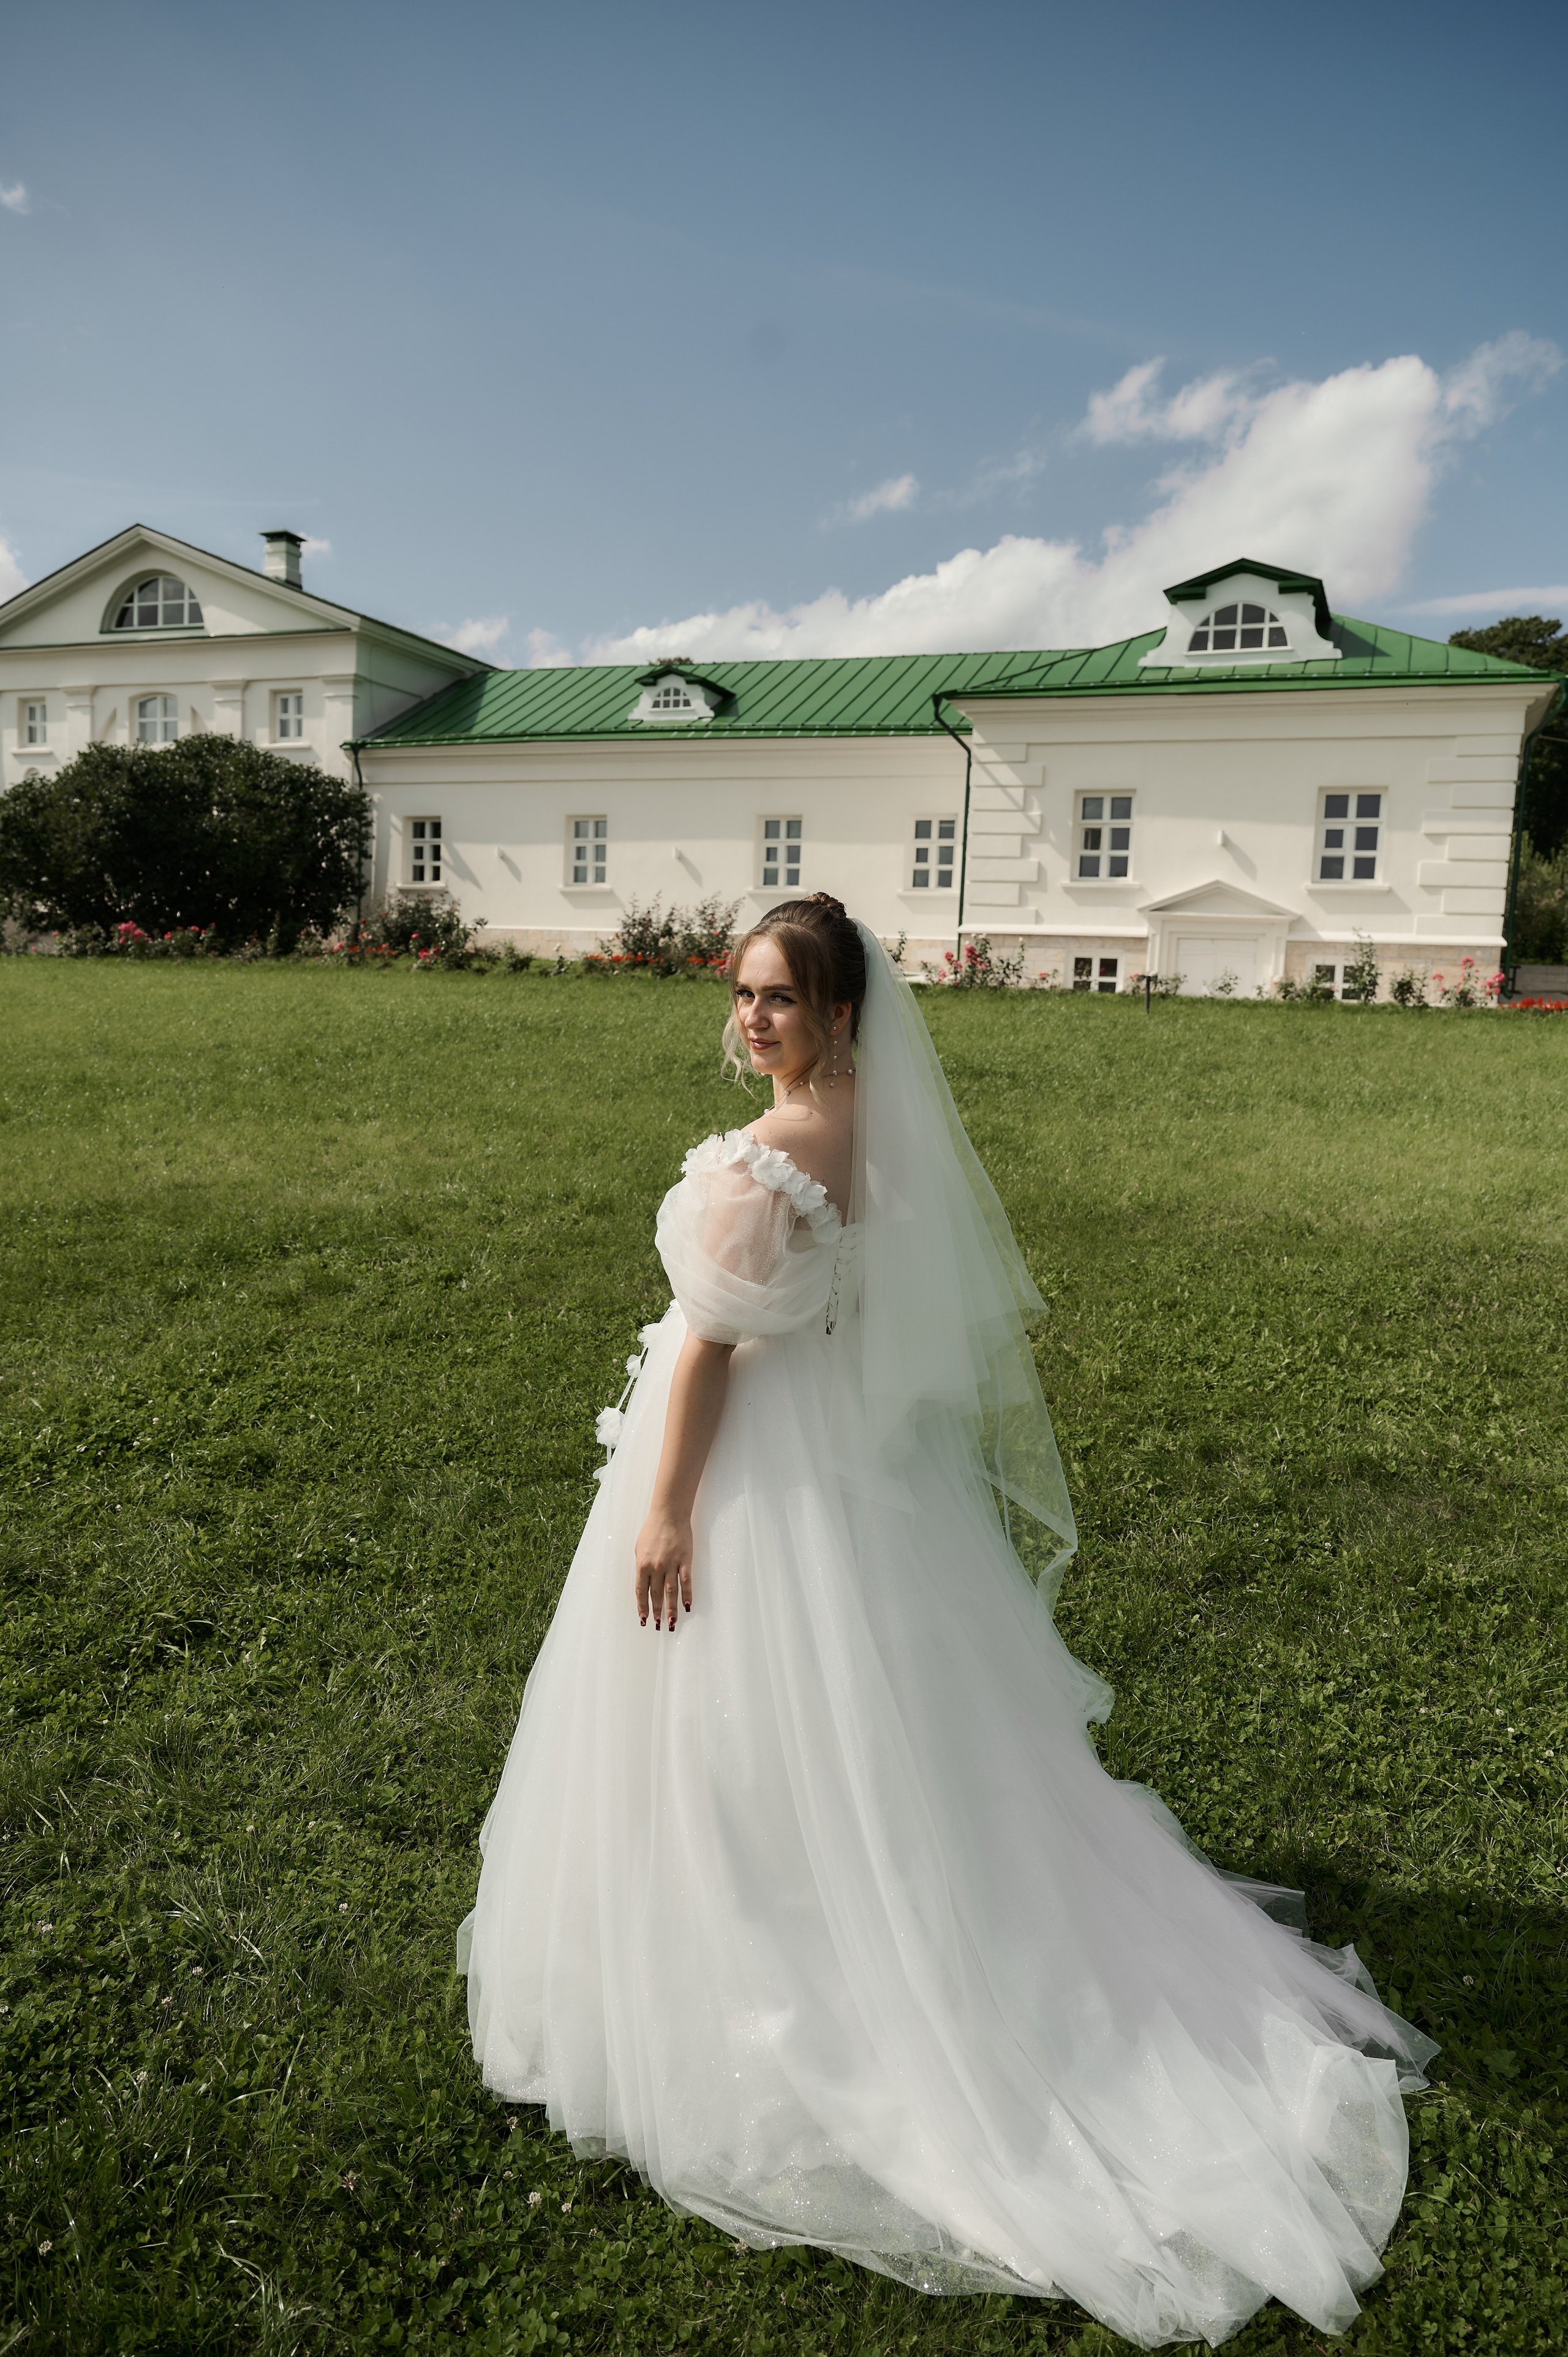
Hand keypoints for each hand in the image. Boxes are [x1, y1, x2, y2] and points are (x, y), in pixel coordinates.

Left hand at [635, 1509, 692, 1630]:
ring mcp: (671, 1564)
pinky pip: (686, 1581)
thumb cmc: (652, 1530)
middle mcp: (656, 1567)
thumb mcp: (639, 1548)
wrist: (668, 1515)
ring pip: (671, 1592)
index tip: (644, 1619)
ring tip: (671, 1622)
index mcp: (642, 1565)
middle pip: (657, 1595)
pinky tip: (688, 1605)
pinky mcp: (685, 1560)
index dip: (642, 1607)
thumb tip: (644, 1582)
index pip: (641, 1591)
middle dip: (657, 1611)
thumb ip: (641, 1566)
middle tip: (658, 1625)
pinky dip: (687, 1595)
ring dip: (671, 1608)